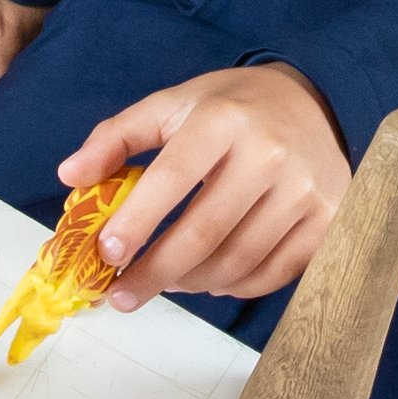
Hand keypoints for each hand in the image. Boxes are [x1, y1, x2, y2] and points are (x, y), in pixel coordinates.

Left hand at [69, 66, 350, 303]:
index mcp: (224, 120)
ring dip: (191, 283)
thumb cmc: (230, 109)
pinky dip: (234, 286)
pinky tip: (211, 279)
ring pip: (237, 261)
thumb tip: (70, 175)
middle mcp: (270, 154)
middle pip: (204, 232)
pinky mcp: (327, 220)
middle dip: (155, 272)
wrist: (312, 102)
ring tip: (166, 282)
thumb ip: (117, 137)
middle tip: (122, 296)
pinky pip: (272, 274)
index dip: (138, 221)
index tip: (107, 254)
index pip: (174, 177)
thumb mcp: (173, 104)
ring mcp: (305, 190)